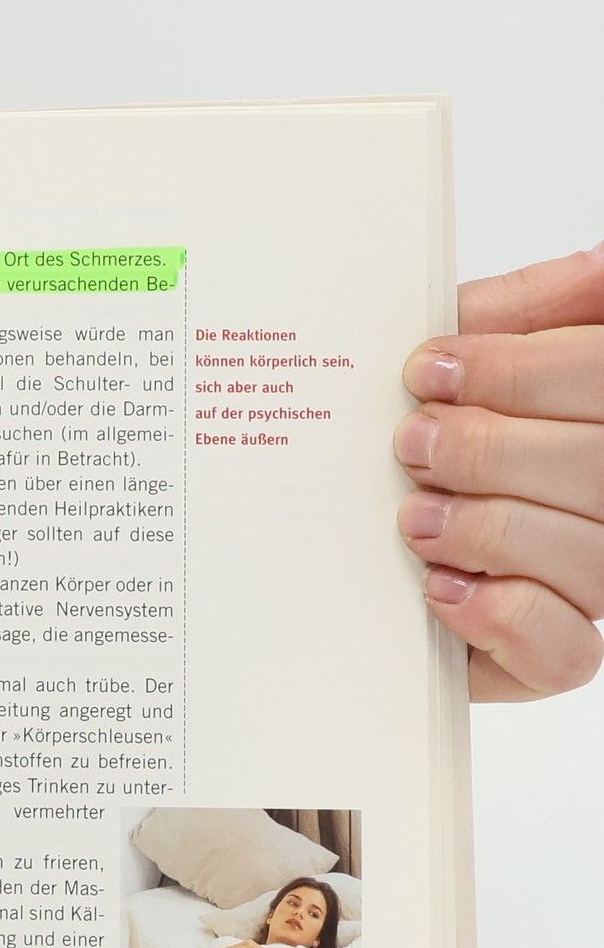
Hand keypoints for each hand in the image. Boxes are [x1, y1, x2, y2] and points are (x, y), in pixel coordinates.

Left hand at [394, 241, 603, 699]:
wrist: (367, 539)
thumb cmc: (437, 429)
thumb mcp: (473, 354)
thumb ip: (513, 313)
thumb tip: (525, 293)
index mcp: (601, 414)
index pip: (600, 377)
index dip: (519, 371)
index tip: (429, 370)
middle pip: (597, 469)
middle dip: (491, 450)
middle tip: (411, 444)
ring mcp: (592, 579)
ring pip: (590, 558)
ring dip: (490, 530)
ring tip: (414, 519)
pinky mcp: (551, 655)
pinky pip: (565, 653)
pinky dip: (502, 618)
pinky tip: (441, 588)